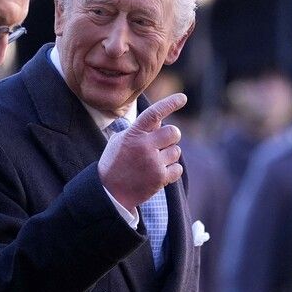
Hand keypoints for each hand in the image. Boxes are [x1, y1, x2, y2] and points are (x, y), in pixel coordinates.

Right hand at [98, 94, 186, 211]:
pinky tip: (158, 174)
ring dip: (169, 156)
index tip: (182, 98)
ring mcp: (153, 163)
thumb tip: (160, 119)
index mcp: (133, 134)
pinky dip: (172, 171)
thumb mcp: (120, 141)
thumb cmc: (114, 163)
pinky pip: (178, 168)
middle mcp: (144, 146)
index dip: (170, 103)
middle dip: (170, 137)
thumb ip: (139, 129)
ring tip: (154, 163)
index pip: (155, 113)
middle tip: (162, 145)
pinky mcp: (160, 178)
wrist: (109, 193)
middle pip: (173, 132)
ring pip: (176, 151)